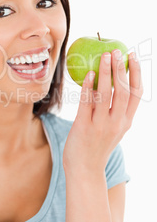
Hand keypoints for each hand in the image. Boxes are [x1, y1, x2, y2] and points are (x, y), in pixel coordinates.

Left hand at [63, 49, 142, 172]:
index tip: (133, 56)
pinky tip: (89, 74)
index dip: (136, 73)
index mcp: (126, 122)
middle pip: (123, 90)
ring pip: (106, 94)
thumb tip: (107, 84)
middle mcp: (117, 123)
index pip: (136, 94)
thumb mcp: (112, 129)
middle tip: (116, 50)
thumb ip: (113, 110)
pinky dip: (89, 87)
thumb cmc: (96, 146)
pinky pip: (87, 103)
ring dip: (105, 72)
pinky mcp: (84, 127)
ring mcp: (101, 125)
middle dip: (121, 68)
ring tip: (104, 56)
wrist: (85, 171)